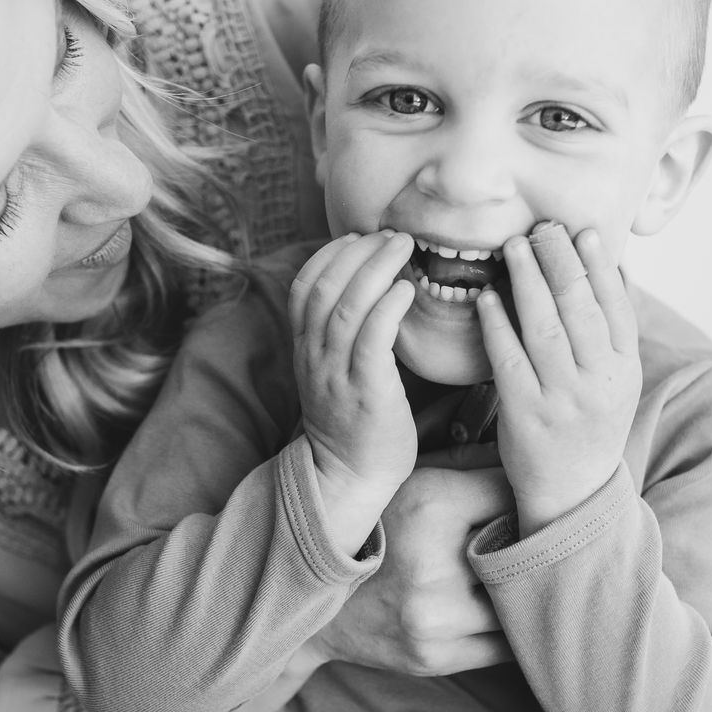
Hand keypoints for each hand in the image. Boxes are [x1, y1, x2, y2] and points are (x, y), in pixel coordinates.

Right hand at [289, 231, 419, 551]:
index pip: (304, 287)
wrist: (348, 478)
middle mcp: (314, 357)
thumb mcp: (335, 373)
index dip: (329, 254)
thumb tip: (373, 295)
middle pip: (325, 287)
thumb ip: (343, 336)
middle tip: (391, 234)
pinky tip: (407, 289)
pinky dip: (388, 307)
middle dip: (357, 252)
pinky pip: (372, 338)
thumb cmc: (354, 424)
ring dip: (376, 268)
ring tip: (402, 246)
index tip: (359, 237)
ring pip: (346, 306)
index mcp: (305, 349)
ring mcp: (336, 373)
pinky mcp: (366, 391)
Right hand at [307, 464, 514, 675]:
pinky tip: (505, 608)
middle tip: (537, 532)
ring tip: (522, 571)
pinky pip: (507, 643)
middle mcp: (433, 565)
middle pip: (526, 544)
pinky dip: (513, 624)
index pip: (512, 490)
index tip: (528, 493)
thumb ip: (467, 462)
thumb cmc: (370, 529)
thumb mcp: (407, 479)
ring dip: (527, 584)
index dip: (524, 489)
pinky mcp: (436, 657)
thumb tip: (528, 456)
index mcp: (428, 505)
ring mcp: (435, 619)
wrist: (309, 603)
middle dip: (533, 537)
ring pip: (521, 598)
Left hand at [476, 225, 640, 532]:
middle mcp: (599, 382)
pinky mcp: (525, 414)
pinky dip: (498, 324)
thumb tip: (612, 268)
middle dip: (559, 261)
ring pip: (544, 327)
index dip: (599, 265)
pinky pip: (509, 359)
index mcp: (626, 369)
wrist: (573, 493)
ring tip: (513, 247)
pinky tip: (487, 298)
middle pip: (579, 308)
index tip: (582, 231)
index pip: (615, 306)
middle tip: (541, 227)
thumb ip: (613, 331)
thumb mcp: (619, 381)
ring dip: (527, 281)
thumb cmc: (591, 424)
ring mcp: (562, 398)